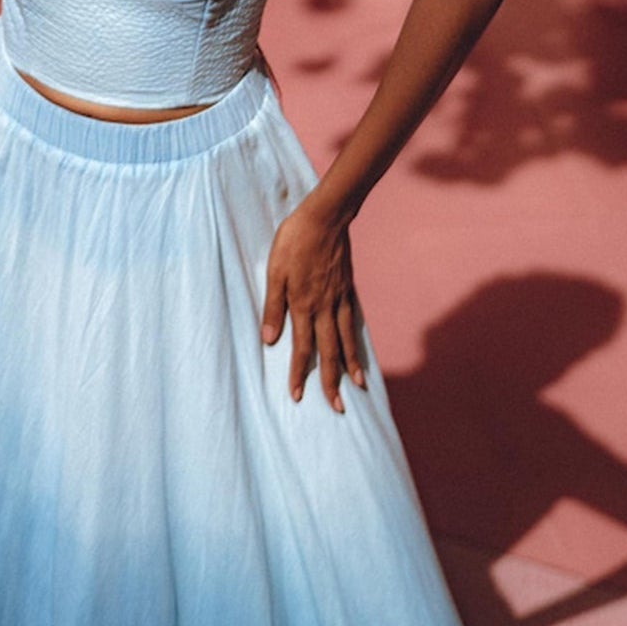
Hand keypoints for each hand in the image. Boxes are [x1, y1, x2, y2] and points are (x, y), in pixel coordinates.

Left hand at [261, 202, 365, 412]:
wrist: (325, 217)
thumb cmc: (294, 240)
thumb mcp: (275, 270)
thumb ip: (272, 305)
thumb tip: (268, 339)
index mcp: (302, 305)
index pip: (302, 348)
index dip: (299, 374)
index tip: (298, 396)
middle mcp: (324, 308)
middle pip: (328, 352)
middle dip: (331, 382)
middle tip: (337, 408)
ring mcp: (339, 299)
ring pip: (345, 340)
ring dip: (350, 366)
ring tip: (358, 386)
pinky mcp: (347, 289)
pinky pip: (353, 321)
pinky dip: (356, 340)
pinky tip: (358, 349)